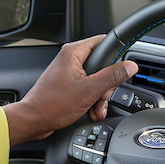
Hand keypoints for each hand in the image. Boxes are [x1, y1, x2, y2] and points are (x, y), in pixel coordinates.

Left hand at [2, 35, 138, 146]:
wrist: (34, 121)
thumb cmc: (52, 105)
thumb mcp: (89, 90)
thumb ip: (112, 76)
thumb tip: (130, 66)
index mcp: (73, 53)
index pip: (104, 42)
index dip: (116, 56)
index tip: (122, 69)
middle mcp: (71, 60)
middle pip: (103, 65)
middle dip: (107, 85)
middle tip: (102, 95)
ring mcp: (70, 73)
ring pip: (98, 79)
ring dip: (101, 96)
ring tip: (96, 107)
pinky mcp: (69, 85)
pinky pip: (89, 88)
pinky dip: (93, 100)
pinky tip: (91, 110)